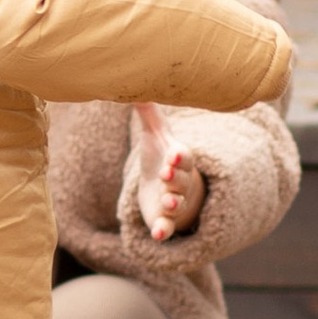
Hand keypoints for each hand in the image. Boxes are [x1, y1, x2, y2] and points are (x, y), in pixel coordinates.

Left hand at [132, 101, 204, 241]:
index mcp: (178, 159)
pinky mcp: (165, 220)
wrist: (166, 187)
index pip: (184, 156)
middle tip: (167, 174)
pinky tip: (158, 235)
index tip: (173, 153)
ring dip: (173, 202)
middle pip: (182, 179)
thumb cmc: (162, 155)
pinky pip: (168, 227)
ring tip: (166, 201)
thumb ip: (147, 112)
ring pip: (177, 203)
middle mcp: (181, 181)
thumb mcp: (155, 134)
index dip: (179, 155)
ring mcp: (174, 202)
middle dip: (176, 178)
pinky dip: (164, 231)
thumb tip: (133, 83)